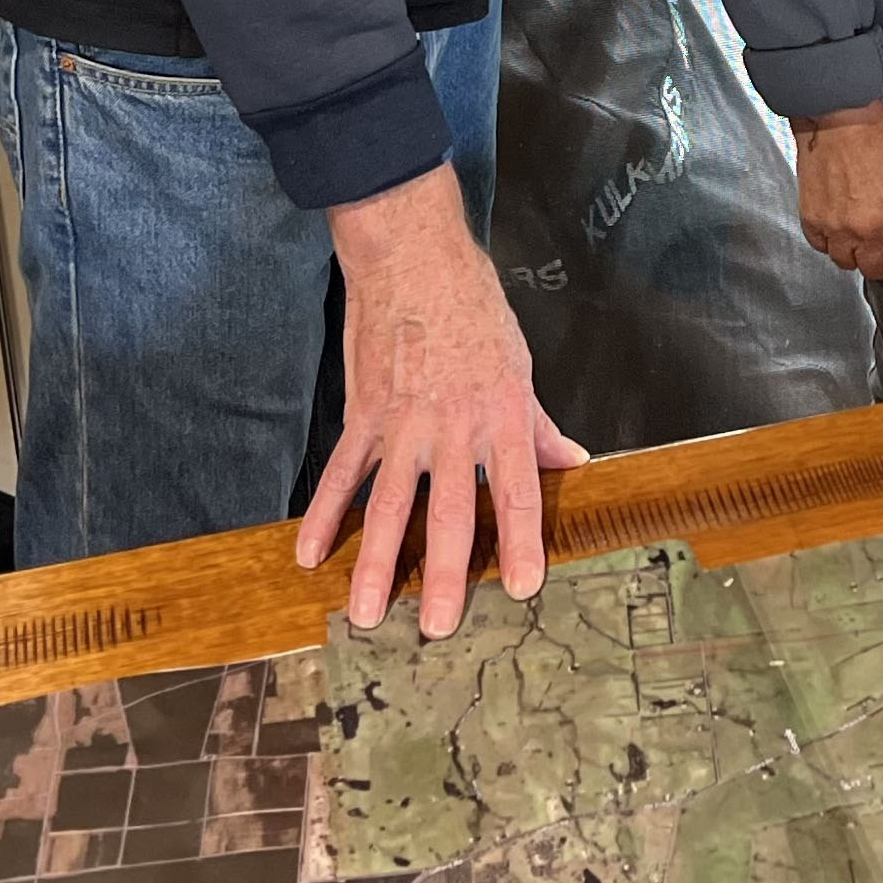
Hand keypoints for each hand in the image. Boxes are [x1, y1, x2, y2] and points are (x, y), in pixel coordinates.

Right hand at [295, 164, 588, 637]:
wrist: (413, 255)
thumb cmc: (474, 307)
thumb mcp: (519, 364)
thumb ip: (538, 425)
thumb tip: (573, 463)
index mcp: (502, 413)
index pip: (518, 488)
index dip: (523, 540)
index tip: (525, 588)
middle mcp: (454, 424)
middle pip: (452, 510)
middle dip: (447, 572)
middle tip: (439, 627)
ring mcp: (404, 421)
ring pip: (390, 503)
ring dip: (376, 562)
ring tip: (366, 613)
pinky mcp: (364, 412)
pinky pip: (342, 471)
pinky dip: (323, 513)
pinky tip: (309, 554)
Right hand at [793, 102, 882, 280]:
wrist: (841, 115)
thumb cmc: (882, 136)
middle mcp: (869, 231)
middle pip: (877, 272)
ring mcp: (837, 228)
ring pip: (847, 264)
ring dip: (855, 251)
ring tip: (859, 227)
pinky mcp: (812, 219)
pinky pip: (822, 247)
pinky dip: (830, 239)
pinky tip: (838, 219)